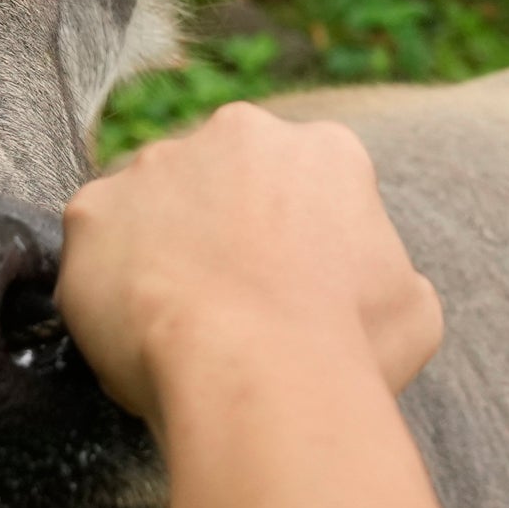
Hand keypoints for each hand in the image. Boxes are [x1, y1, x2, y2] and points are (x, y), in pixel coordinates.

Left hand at [57, 104, 443, 423]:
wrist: (256, 374)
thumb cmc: (346, 348)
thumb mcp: (414, 309)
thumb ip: (387, 273)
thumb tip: (377, 283)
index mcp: (327, 150)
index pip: (306, 182)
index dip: (298, 242)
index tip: (291, 289)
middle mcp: (239, 132)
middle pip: (224, 177)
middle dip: (224, 228)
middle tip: (231, 305)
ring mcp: (158, 164)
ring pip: (155, 203)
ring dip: (162, 248)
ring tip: (179, 324)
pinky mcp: (94, 208)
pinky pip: (97, 244)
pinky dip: (108, 282)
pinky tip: (134, 330)